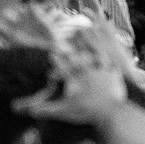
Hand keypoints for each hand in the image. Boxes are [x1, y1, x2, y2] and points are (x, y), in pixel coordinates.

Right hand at [13, 26, 130, 123]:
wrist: (110, 112)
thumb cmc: (85, 111)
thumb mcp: (63, 111)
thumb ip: (46, 109)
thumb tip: (30, 111)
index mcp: (75, 78)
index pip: (63, 66)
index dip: (57, 60)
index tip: (51, 52)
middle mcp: (88, 71)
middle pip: (79, 56)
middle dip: (72, 46)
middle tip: (68, 36)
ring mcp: (102, 71)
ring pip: (95, 53)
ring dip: (91, 42)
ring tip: (87, 31)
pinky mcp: (114, 74)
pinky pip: (112, 61)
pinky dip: (109, 54)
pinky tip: (110, 49)